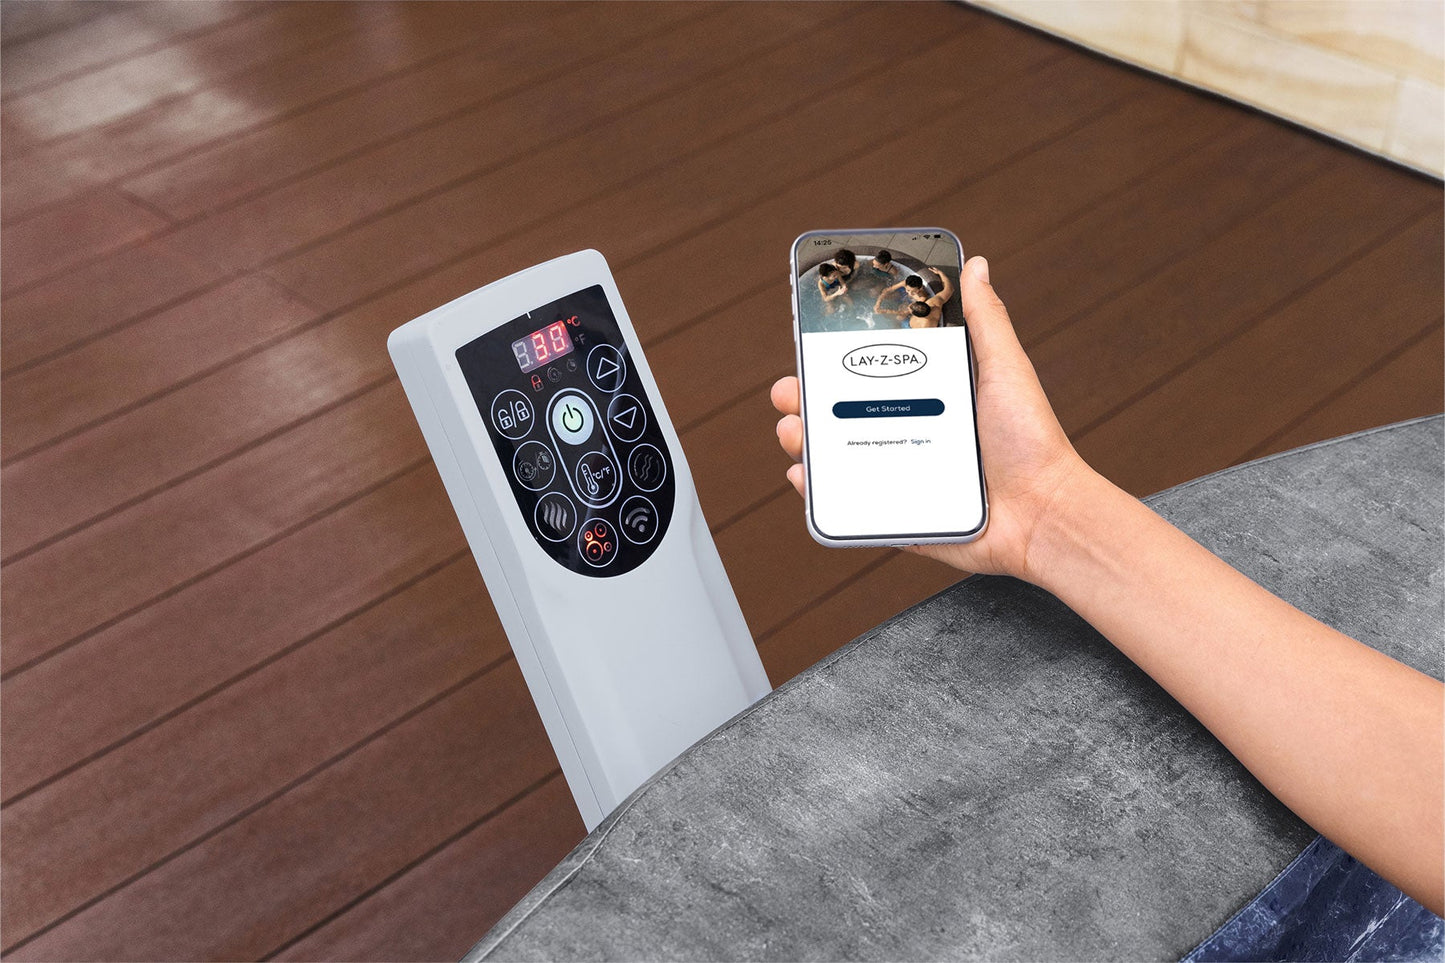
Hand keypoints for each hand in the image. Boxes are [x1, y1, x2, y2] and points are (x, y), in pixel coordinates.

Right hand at [772, 255, 1091, 580]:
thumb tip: (977, 265)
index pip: (870, 377)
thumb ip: (987, 320)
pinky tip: (805, 478)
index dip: (833, 365)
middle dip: (804, 403)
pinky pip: (850, 506)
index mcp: (929, 399)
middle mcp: (911, 435)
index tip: (807, 352)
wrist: (1044, 513)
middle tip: (788, 394)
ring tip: (794, 434)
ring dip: (805, 444)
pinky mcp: (900, 517)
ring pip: (837, 459)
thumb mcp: (1006, 369)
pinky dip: (821, 495)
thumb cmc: (1032, 442)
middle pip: (842, 416)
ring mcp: (902, 476)